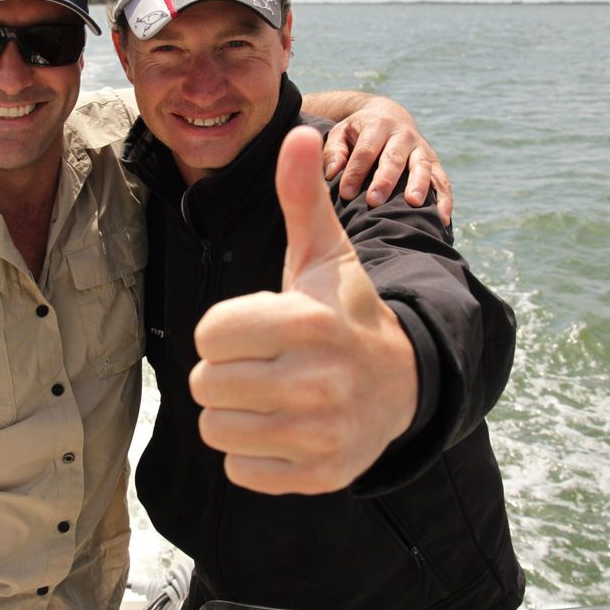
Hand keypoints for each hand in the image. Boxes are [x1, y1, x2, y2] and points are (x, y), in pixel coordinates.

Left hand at [190, 126, 418, 494]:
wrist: (403, 382)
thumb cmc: (345, 311)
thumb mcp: (326, 254)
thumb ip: (302, 198)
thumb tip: (297, 133)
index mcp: (308, 322)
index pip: (210, 333)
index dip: (225, 328)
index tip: (258, 326)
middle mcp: (316, 382)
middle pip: (206, 384)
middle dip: (225, 371)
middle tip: (262, 363)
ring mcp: (319, 435)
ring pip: (216, 430)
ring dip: (232, 413)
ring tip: (269, 393)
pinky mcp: (319, 476)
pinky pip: (239, 470)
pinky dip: (251, 453)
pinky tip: (283, 427)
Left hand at [322, 97, 452, 221]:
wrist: (390, 115)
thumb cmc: (359, 132)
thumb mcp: (341, 133)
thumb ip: (334, 151)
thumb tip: (332, 174)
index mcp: (377, 126)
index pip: (365, 151)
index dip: (356, 172)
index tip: (346, 194)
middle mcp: (402, 135)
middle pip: (394, 158)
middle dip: (385, 180)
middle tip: (374, 201)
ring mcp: (421, 148)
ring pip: (422, 166)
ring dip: (418, 185)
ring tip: (413, 204)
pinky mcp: (434, 162)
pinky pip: (442, 180)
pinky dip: (444, 199)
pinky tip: (442, 219)